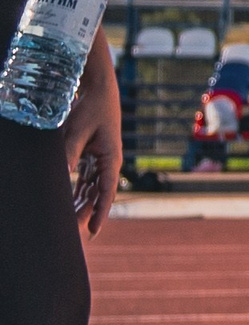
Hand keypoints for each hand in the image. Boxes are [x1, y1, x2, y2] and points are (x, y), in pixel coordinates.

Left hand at [62, 35, 119, 236]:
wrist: (98, 89)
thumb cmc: (90, 108)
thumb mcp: (77, 130)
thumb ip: (69, 153)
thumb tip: (61, 175)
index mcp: (111, 159)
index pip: (106, 193)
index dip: (100, 214)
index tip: (92, 232)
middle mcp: (108, 163)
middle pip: (98, 195)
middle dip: (88, 214)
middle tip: (75, 235)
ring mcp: (101, 159)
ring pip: (91, 188)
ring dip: (81, 204)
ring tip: (70, 223)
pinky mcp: (92, 154)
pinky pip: (86, 178)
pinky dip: (78, 190)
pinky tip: (69, 202)